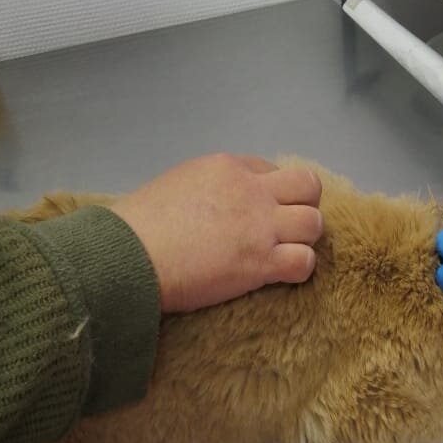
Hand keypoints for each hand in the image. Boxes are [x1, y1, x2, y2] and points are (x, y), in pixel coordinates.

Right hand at [112, 154, 322, 312]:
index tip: (257, 212)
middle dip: (302, 206)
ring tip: (282, 254)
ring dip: (303, 240)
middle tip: (284, 229)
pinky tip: (280, 275)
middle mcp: (251, 191)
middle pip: (308, 187)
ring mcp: (260, 226)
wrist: (128, 255)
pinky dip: (299, 269)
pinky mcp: (261, 262)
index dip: (272, 192)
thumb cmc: (140, 225)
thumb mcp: (178, 183)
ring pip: (313, 223)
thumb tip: (220, 203)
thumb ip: (209, 187)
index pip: (272, 170)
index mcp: (228, 167)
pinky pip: (305, 262)